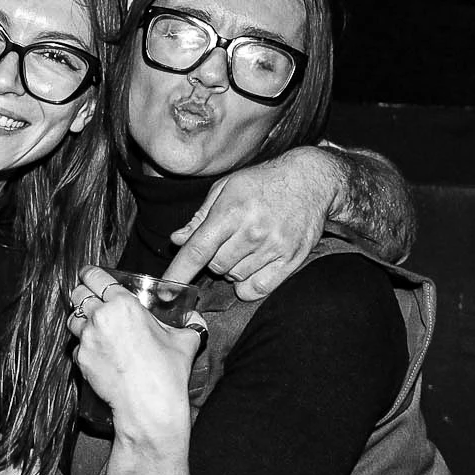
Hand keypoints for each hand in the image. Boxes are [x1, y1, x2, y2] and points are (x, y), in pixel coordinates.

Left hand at [67, 267, 202, 440]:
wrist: (149, 407)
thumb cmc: (167, 373)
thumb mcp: (186, 341)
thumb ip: (191, 323)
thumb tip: (196, 317)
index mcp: (124, 304)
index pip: (96, 276)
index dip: (91, 274)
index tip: (90, 275)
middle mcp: (101, 317)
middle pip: (78, 294)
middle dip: (83, 293)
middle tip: (91, 299)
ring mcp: (87, 338)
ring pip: (72, 319)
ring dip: (81, 320)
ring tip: (94, 327)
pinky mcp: (80, 359)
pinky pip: (76, 346)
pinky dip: (84, 347)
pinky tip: (99, 354)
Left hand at [161, 145, 339, 299]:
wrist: (310, 180)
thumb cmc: (262, 182)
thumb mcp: (225, 189)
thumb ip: (199, 218)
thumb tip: (177, 241)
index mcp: (231, 212)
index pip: (197, 251)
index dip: (178, 274)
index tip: (164, 294)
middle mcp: (253, 232)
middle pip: (215, 267)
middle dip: (213, 260)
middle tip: (227, 240)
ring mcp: (274, 247)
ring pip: (235, 278)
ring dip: (232, 269)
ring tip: (245, 246)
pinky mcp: (292, 259)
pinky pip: (258, 288)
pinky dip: (249, 284)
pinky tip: (253, 265)